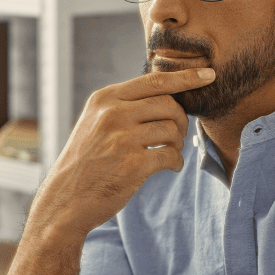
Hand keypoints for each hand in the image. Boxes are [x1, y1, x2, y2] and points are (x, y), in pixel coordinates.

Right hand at [27, 67, 214, 239]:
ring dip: (178, 144)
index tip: (208, 75)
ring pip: (173, 130)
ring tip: (168, 153)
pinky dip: (176, 162)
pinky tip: (169, 167)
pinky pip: (171, 156)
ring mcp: (123, 138)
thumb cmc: (86, 162)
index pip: (154, 81)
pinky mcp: (133, 164)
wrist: (66, 199)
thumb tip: (169, 96)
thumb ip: (124, 106)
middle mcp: (112, 114)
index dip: (186, 77)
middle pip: (168, 104)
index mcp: (104, 99)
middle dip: (181, 120)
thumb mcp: (95, 122)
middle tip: (177, 135)